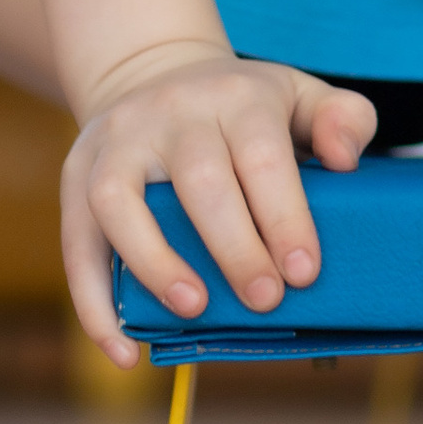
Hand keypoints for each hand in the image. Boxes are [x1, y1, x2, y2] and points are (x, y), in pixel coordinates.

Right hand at [60, 39, 377, 365]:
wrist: (152, 72)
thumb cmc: (243, 108)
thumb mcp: (299, 95)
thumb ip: (342, 119)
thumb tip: (346, 161)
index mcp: (235, 96)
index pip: (261, 155)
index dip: (284, 216)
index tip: (304, 274)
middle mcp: (170, 113)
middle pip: (198, 178)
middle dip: (235, 247)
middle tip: (266, 301)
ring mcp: (116, 143)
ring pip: (119, 200)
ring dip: (154, 262)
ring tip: (194, 309)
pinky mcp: (76, 177)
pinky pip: (75, 241)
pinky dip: (95, 304)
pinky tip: (126, 351)